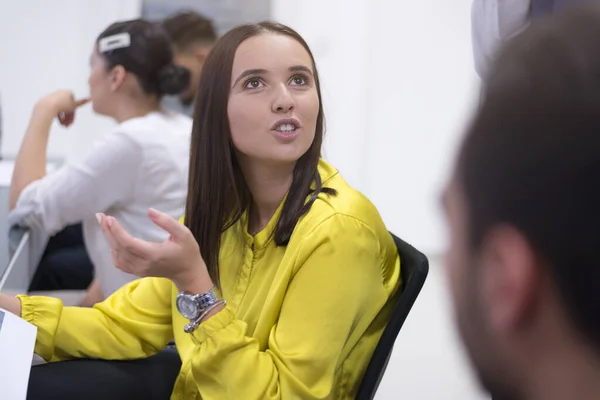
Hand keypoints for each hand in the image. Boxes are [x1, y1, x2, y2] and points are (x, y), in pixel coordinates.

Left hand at [35, 90, 89, 126]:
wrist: (47, 106)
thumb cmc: (62, 106)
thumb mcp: (74, 106)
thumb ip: (82, 102)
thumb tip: (91, 97)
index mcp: (68, 92)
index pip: (74, 104)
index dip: (74, 113)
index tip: (72, 121)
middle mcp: (61, 92)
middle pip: (67, 107)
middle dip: (68, 117)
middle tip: (67, 125)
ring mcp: (53, 96)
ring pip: (61, 109)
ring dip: (63, 118)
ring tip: (63, 125)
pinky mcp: (47, 101)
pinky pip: (54, 108)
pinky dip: (57, 115)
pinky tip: (58, 121)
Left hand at [96, 209, 212, 291]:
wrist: (188, 272)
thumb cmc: (187, 251)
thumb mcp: (183, 234)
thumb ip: (167, 222)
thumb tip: (149, 211)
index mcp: (154, 254)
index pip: (129, 244)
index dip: (117, 231)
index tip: (110, 218)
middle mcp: (143, 264)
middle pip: (119, 248)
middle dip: (108, 231)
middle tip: (100, 216)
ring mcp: (139, 270)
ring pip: (117, 255)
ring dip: (109, 239)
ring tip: (104, 223)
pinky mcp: (137, 271)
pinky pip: (119, 262)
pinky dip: (113, 250)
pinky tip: (112, 239)